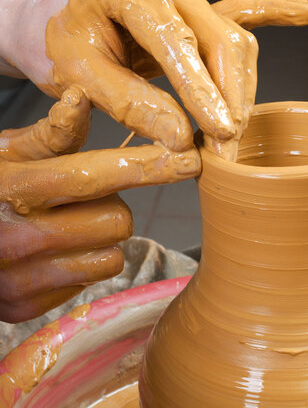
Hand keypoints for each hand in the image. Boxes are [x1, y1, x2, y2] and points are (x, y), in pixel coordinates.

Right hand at [0, 86, 199, 322]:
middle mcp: (18, 236)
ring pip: (110, 257)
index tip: (188, 159)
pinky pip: (88, 282)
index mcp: (16, 187)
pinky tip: (53, 252)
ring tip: (68, 226)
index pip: (94, 175)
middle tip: (84, 200)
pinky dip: (81, 265)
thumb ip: (49, 135)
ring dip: (101, 239)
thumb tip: (79, 100)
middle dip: (112, 207)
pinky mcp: (23, 307)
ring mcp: (19, 278)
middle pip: (117, 221)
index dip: (147, 166)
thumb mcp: (4, 153)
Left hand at [2, 0, 307, 158]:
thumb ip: (131, 104)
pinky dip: (269, 15)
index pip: (175, 38)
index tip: (223, 132)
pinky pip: (234, 10)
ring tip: (234, 132)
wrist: (43, 20)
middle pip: (218, 34)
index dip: (202, 89)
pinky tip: (303, 14)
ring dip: (240, 87)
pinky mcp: (187, 6)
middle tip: (229, 147)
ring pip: (230, 34)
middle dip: (230, 96)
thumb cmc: (53, 45)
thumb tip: (182, 139)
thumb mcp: (77, 78)